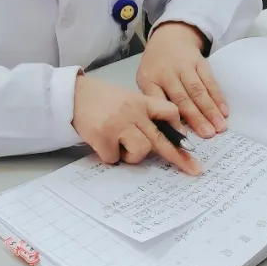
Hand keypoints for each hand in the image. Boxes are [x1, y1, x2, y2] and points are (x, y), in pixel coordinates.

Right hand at [72, 72, 200, 174]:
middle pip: (160, 138)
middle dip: (178, 157)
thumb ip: (144, 114)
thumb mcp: (127, 100)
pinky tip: (102, 144)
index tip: (186, 141)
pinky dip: (110, 156)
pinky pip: (115, 158)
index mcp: (141, 101)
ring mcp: (118, 123)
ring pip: (141, 151)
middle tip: (193, 169)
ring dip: (132, 156)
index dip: (178, 127)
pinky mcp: (103, 136)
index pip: (169, 110)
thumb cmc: (102, 101)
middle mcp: (133, 111)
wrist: (73, 96)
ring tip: (120, 146)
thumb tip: (163, 139)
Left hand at [136, 22, 227, 138]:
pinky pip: (210, 80)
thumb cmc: (156, 65)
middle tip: (207, 135)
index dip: (170, 118)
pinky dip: (218, 96)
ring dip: (210, 110)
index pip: (158, 100)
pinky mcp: (200, 62)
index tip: (181, 136)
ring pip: (198, 90)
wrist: (169, 36)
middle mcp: (167, 72)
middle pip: (182, 97)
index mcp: (149, 79)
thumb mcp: (146, 79)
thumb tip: (167, 130)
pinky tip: (224, 111)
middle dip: (196, 117)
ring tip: (219, 127)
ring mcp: (185, 66)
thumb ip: (153, 101)